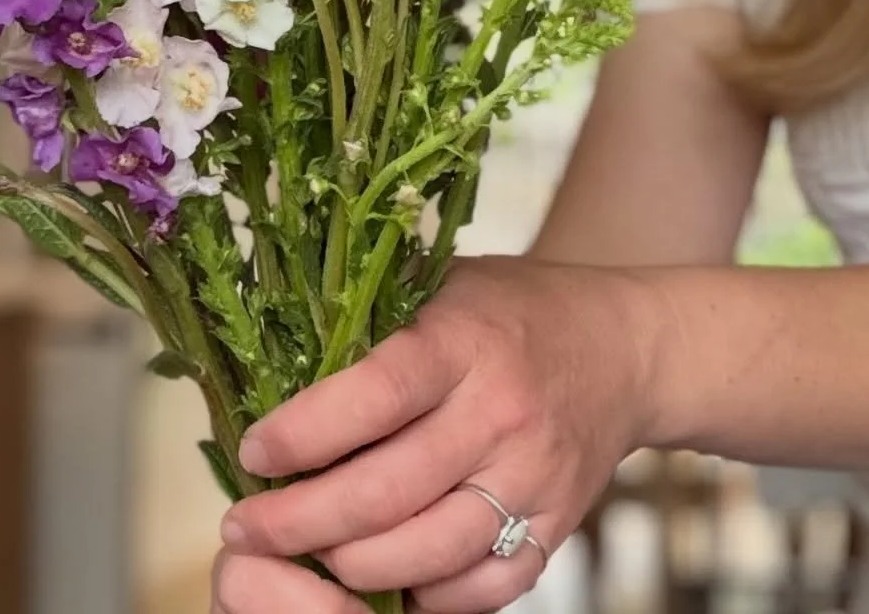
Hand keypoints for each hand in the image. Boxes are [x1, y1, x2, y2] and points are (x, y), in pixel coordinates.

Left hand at [211, 255, 663, 613]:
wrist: (623, 348)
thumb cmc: (512, 311)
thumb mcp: (445, 285)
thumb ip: (372, 321)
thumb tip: (267, 359)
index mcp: (468, 341)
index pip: (377, 394)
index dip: (305, 431)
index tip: (253, 451)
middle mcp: (503, 414)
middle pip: (387, 492)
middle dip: (299, 522)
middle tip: (246, 527)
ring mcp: (533, 480)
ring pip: (423, 554)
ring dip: (346, 567)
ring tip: (303, 553)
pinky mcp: (554, 529)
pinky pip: (476, 591)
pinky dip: (418, 595)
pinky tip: (378, 575)